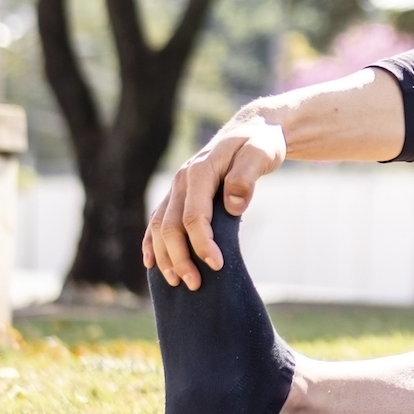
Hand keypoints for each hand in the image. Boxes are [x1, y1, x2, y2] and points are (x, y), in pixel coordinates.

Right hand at [143, 112, 287, 289]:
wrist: (253, 129)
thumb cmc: (261, 143)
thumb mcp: (262, 152)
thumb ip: (246, 176)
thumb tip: (232, 206)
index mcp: (200, 171)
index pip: (194, 216)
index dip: (202, 243)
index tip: (217, 265)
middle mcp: (181, 180)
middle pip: (170, 226)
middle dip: (180, 258)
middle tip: (195, 284)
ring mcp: (177, 188)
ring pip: (159, 227)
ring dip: (165, 256)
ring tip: (176, 282)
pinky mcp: (179, 194)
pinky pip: (157, 220)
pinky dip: (152, 243)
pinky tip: (152, 263)